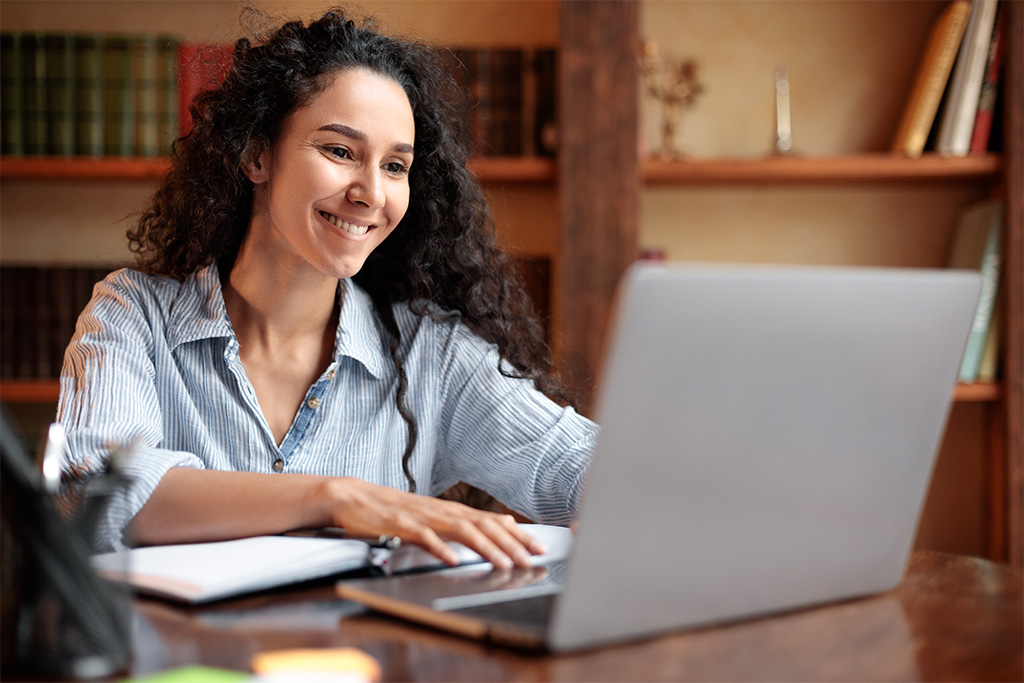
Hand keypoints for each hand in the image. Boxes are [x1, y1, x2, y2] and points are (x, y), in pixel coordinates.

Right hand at [320, 478, 546, 568]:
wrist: (354, 497)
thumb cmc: (396, 510)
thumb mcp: (436, 514)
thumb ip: (467, 521)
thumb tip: (501, 524)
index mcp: (453, 511)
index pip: (493, 522)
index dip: (519, 535)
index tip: (540, 548)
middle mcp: (444, 511)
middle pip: (484, 526)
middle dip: (511, 544)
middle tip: (532, 560)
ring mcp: (424, 517)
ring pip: (462, 531)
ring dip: (486, 548)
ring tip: (504, 564)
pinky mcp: (402, 526)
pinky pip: (425, 538)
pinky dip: (440, 549)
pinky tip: (453, 561)